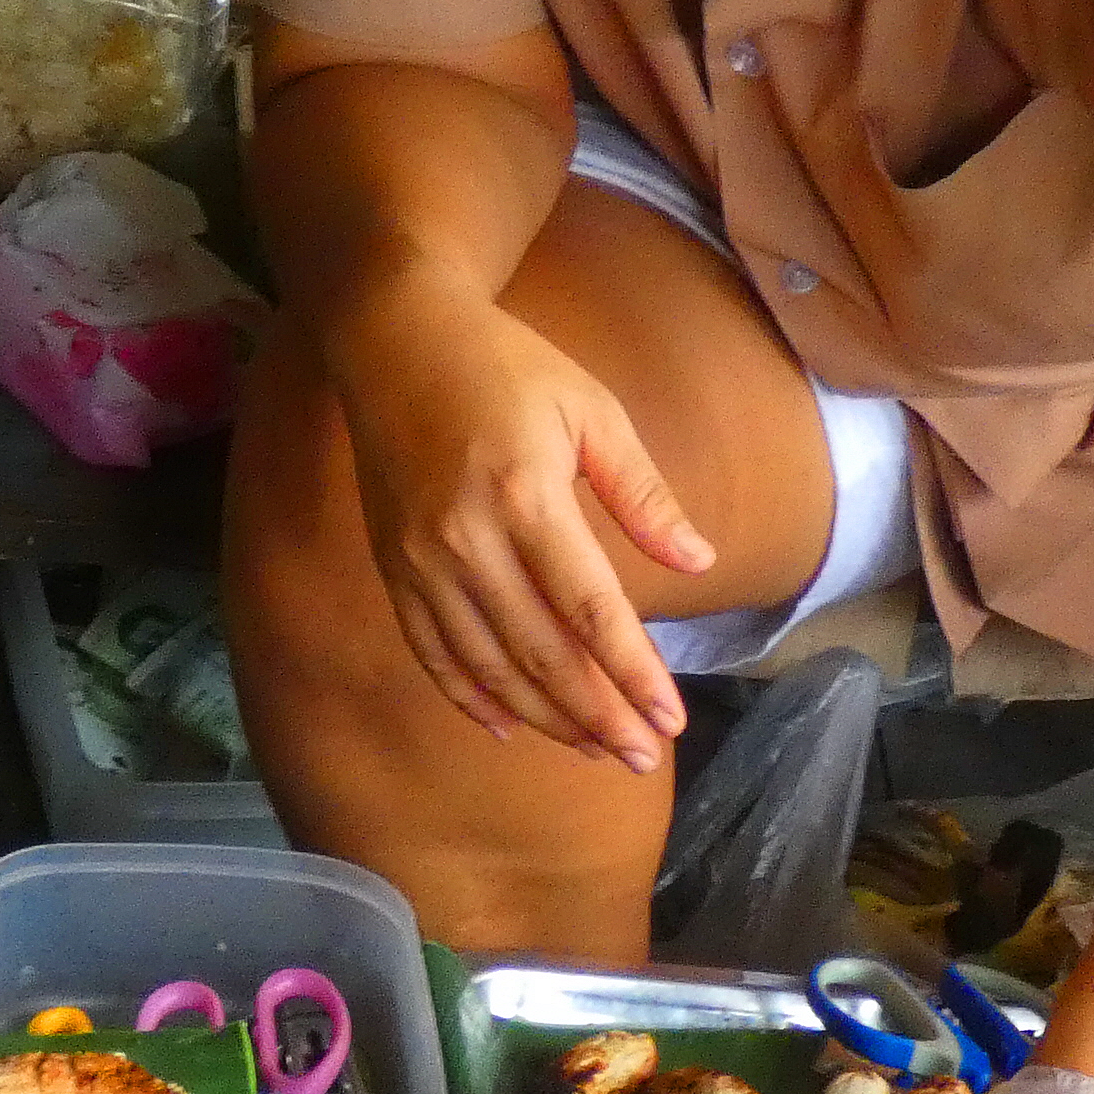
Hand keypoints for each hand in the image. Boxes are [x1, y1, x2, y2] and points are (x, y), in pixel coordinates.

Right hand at [324, 273, 716, 772]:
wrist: (393, 338)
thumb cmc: (506, 366)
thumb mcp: (591, 409)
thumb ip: (642, 492)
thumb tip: (700, 561)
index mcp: (524, 495)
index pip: (589, 608)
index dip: (632, 672)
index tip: (671, 717)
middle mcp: (465, 540)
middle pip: (539, 653)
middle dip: (597, 714)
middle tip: (642, 755)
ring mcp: (420, 561)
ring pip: (488, 665)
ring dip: (546, 717)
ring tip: (596, 750)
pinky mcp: (392, 568)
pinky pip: (432, 651)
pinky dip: (471, 697)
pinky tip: (512, 728)